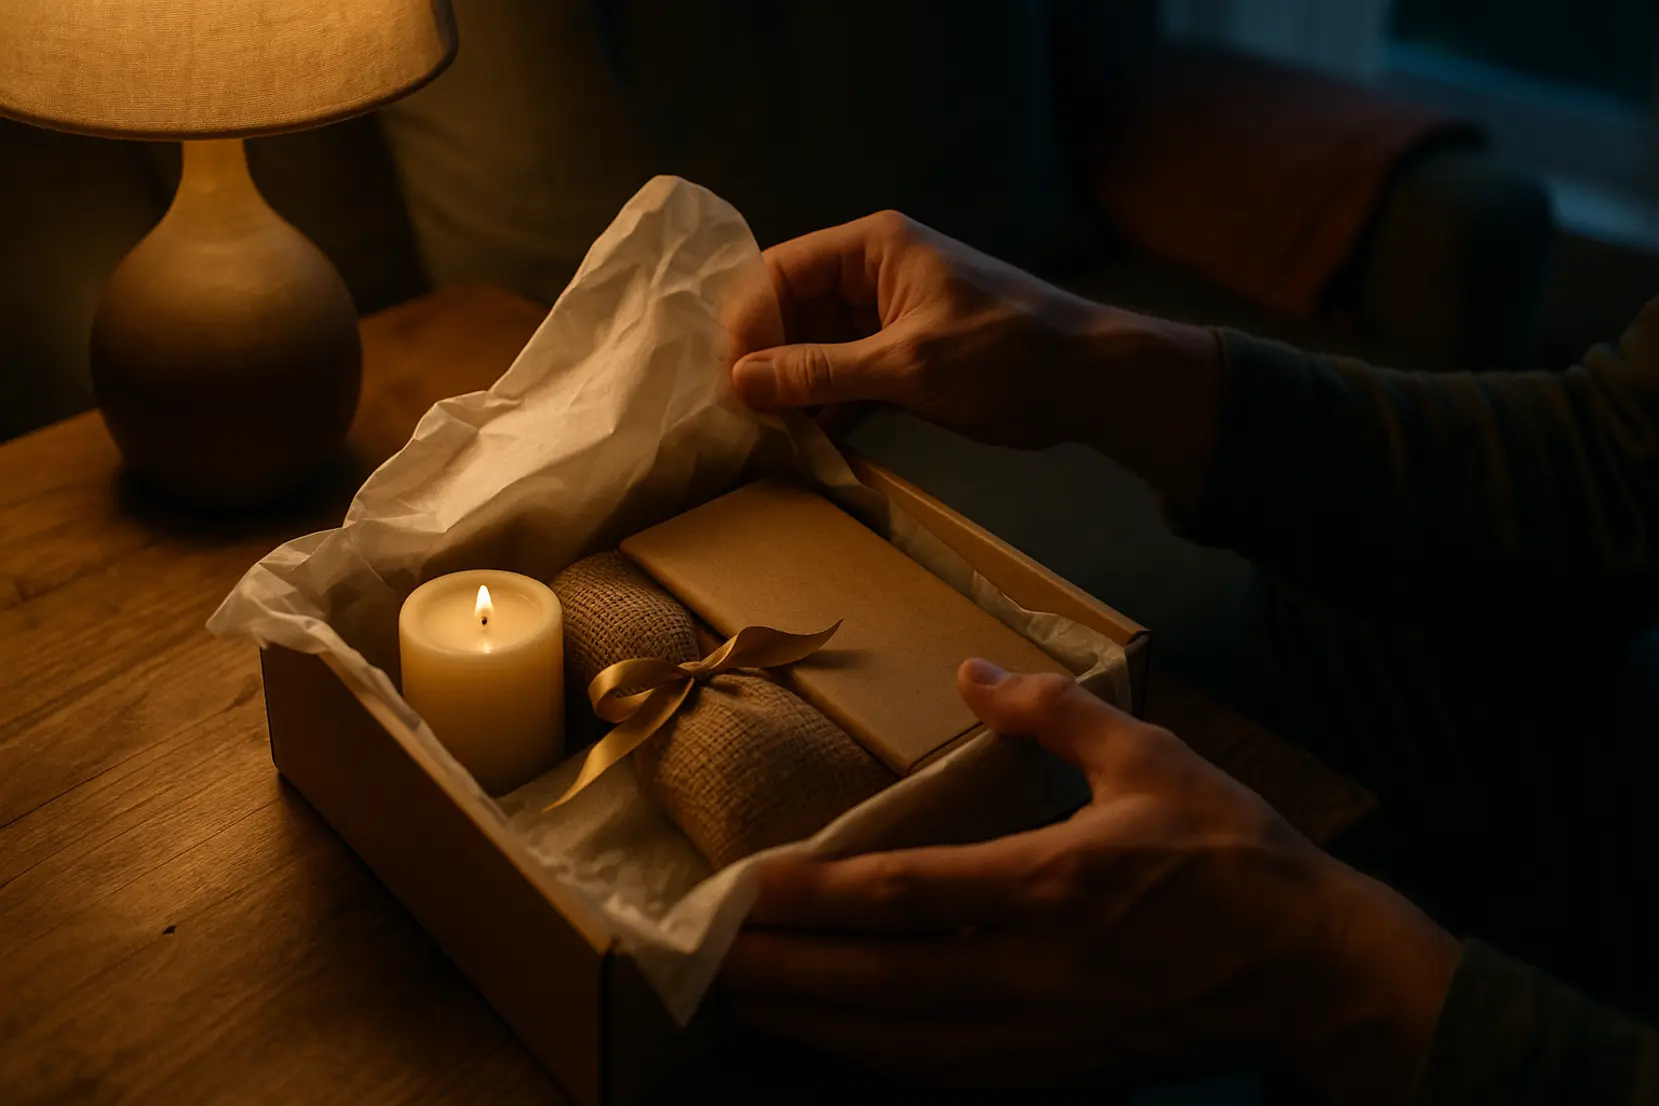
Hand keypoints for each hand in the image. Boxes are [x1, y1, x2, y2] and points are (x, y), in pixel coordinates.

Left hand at [720, 661, 1459, 1101]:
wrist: (1318, 972)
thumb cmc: (1234, 855)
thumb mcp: (1153, 758)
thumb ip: (1054, 714)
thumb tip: (974, 673)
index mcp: (1055, 883)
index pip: (906, 894)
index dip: (814, 896)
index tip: (741, 889)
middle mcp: (1036, 971)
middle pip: (882, 982)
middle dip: (785, 973)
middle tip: (703, 961)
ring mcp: (1045, 1034)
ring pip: (905, 1044)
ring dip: (817, 1026)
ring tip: (747, 1004)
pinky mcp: (1062, 1071)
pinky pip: (951, 1077)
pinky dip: (882, 1064)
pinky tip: (841, 1047)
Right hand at [727, 211, 1225, 503]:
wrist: (1088, 383)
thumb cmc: (1005, 354)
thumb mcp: (908, 363)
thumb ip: (822, 371)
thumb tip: (739, 381)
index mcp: (872, 248)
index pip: (781, 271)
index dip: (749, 322)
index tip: (735, 379)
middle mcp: (871, 274)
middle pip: (790, 311)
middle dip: (766, 359)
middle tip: (744, 414)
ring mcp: (886, 319)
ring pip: (814, 350)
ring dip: (792, 389)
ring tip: (766, 435)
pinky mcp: (902, 360)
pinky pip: (844, 378)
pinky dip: (825, 407)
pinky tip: (804, 442)